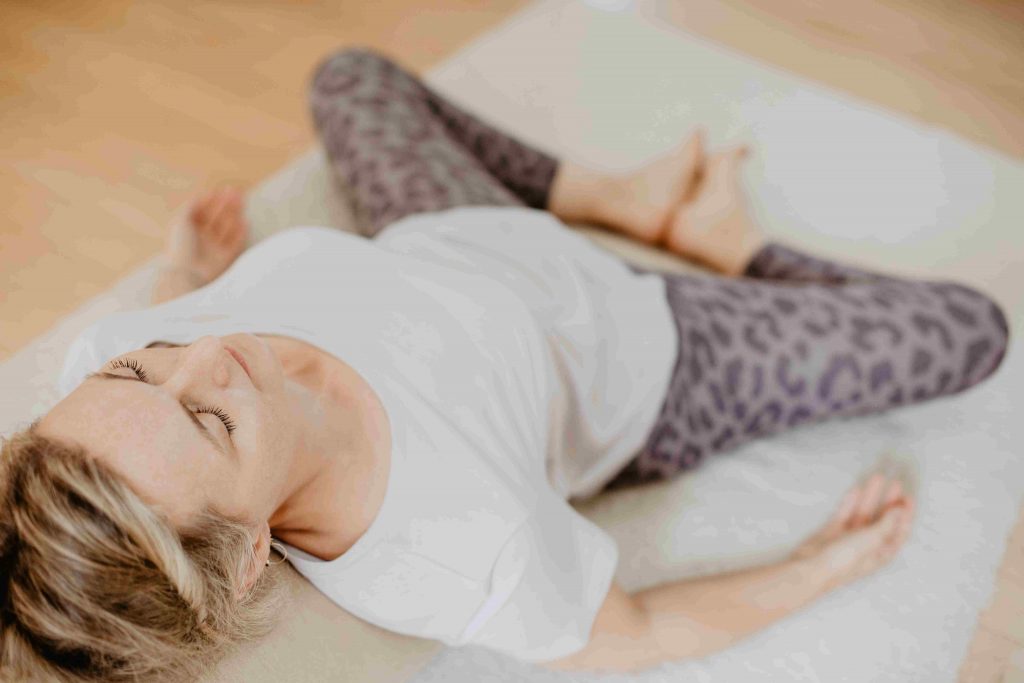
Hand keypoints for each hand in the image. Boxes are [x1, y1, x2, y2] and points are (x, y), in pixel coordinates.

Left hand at [164, 186, 249, 285]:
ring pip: (226, 228)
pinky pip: (235, 243)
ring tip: (241, 201)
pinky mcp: (225, 258)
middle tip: (236, 192)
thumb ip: (191, 206)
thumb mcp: (181, 220)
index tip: (221, 190)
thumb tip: (201, 196)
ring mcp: (214, 248)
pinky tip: (245, 221)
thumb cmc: (181, 246)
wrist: (188, 274)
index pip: (202, 211)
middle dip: (225, 204)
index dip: (211, 200)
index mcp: (188, 229)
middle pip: (216, 217)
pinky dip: (241, 232)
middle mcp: (202, 238)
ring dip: (234, 214)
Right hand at [791, 472, 915, 590]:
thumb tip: (898, 511)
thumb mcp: (871, 540)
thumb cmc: (843, 562)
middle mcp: (868, 545)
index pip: (899, 530)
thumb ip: (886, 524)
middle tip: (894, 483)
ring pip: (864, 512)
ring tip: (876, 478)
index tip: (907, 497)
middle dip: (889, 501)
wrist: (812, 567)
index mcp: (882, 551)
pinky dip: (851, 501)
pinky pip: (846, 513)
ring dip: (871, 496)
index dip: (906, 514)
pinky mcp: (834, 532)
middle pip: (883, 519)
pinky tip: (855, 490)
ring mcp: (850, 537)